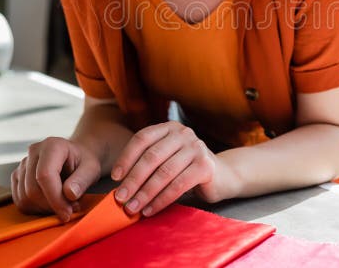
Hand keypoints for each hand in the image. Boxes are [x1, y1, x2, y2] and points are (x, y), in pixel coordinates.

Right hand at [10, 136, 101, 222]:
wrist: (75, 158)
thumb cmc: (83, 162)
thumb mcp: (91, 169)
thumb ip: (82, 180)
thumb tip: (69, 194)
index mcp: (52, 145)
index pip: (45, 175)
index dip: (55, 198)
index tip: (67, 213)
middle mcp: (34, 152)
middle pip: (32, 189)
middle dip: (51, 206)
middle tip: (70, 209)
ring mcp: (23, 164)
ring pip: (25, 198)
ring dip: (44, 209)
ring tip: (63, 204)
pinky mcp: (17, 177)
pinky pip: (20, 201)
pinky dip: (36, 209)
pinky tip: (51, 204)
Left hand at [110, 121, 239, 216]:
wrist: (223, 176)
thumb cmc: (186, 169)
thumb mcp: (167, 159)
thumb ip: (148, 164)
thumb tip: (120, 185)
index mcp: (169, 128)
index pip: (142, 138)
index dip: (126, 157)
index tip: (115, 177)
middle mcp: (183, 134)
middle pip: (151, 156)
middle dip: (133, 180)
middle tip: (120, 198)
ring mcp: (196, 148)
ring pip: (164, 173)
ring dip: (145, 193)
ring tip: (133, 208)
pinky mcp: (205, 166)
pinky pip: (178, 185)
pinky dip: (161, 200)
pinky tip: (151, 210)